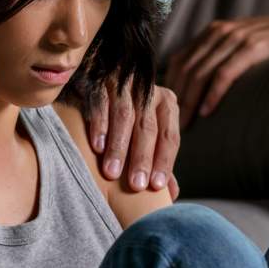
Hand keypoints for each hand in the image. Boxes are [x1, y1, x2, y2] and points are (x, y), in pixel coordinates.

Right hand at [87, 73, 180, 197]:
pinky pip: (101, 103)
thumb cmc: (129, 115)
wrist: (102, 74)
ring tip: (112, 173)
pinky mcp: (100, 79)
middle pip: (148, 128)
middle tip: (135, 185)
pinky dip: (100, 126)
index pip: (169, 136)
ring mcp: (124, 83)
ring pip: (124, 117)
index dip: (164, 161)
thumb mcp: (148, 131)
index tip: (156, 186)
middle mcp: (149, 91)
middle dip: (142, 158)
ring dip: (118, 147)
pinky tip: (96, 147)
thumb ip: (158, 159)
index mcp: (166, 104)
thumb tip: (172, 193)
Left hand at [166, 5, 268, 126]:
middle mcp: (220, 31)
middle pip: (186, 68)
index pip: (179, 60)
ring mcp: (237, 38)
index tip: (164, 109)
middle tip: (170, 124)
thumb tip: (200, 86)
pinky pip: (225, 73)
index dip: (169, 85)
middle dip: (175, 98)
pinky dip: (213, 94)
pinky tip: (207, 111)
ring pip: (201, 72)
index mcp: (213, 31)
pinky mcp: (254, 47)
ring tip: (184, 123)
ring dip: (189, 100)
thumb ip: (221, 57)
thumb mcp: (242, 44)